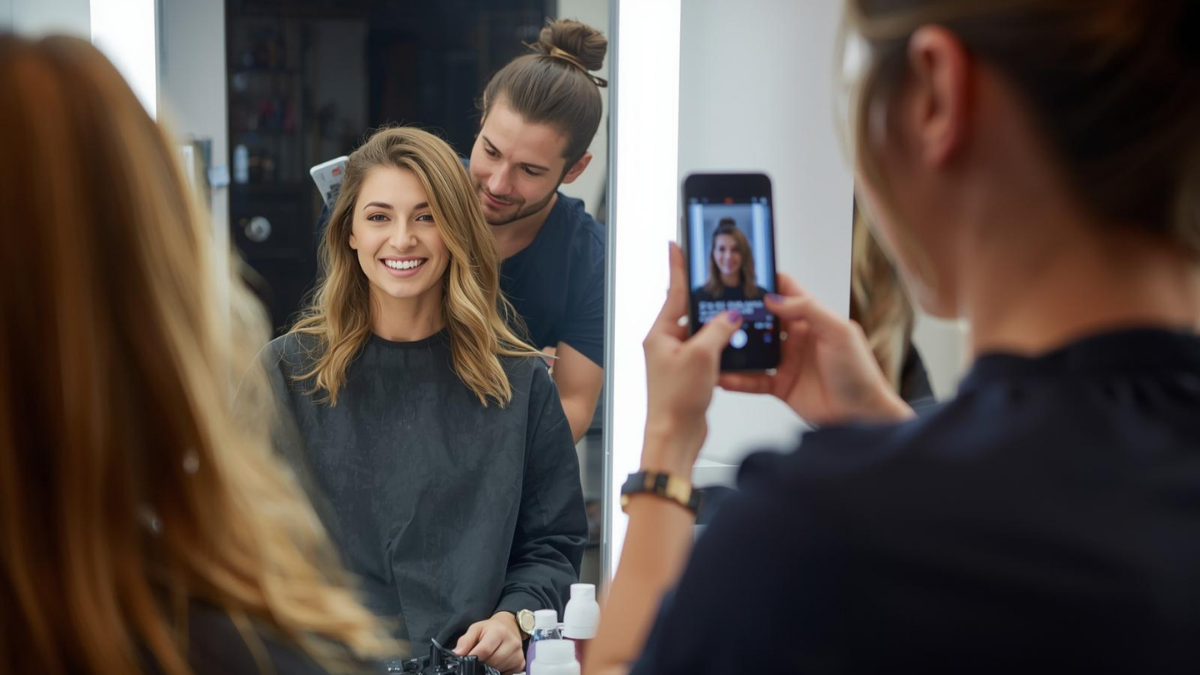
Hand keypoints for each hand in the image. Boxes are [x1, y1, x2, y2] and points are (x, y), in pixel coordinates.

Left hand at [453, 612, 524, 673]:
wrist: (509, 627)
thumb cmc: (490, 629)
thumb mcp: (476, 629)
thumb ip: (465, 641)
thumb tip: (456, 654)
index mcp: (499, 632)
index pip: (485, 650)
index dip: (473, 657)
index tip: (467, 659)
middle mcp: (512, 643)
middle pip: (492, 662)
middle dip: (482, 663)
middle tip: (479, 658)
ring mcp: (518, 654)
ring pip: (498, 669)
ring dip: (490, 667)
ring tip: (488, 659)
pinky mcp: (521, 663)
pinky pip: (506, 673)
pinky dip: (499, 670)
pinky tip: (497, 662)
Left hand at [641, 243, 744, 474]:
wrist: (674, 436)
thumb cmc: (675, 401)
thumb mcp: (701, 356)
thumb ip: (718, 329)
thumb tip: (730, 315)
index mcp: (660, 334)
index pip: (674, 291)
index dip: (678, 266)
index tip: (676, 244)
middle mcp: (665, 344)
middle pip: (689, 311)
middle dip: (707, 300)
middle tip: (720, 281)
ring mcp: (676, 359)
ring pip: (701, 332)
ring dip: (717, 327)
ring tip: (733, 317)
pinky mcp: (688, 374)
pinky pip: (707, 351)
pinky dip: (720, 347)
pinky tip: (733, 346)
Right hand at [719, 274, 913, 425]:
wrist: (862, 416)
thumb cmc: (859, 371)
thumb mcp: (838, 331)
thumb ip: (808, 309)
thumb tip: (774, 299)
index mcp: (811, 319)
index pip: (785, 292)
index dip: (766, 282)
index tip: (743, 276)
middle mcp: (796, 338)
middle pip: (763, 320)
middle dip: (742, 314)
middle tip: (718, 310)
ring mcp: (786, 362)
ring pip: (754, 349)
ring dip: (736, 346)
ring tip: (715, 342)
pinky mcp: (780, 386)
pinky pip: (753, 380)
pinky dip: (737, 379)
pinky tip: (723, 376)